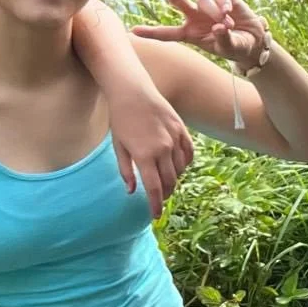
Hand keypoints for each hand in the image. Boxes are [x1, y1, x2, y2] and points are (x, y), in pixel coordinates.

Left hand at [105, 77, 193, 217]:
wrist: (132, 90)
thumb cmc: (120, 119)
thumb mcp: (118, 146)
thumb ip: (126, 170)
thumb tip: (132, 191)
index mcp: (144, 156)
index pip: (154, 189)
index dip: (156, 205)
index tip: (155, 216)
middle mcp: (163, 149)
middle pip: (169, 182)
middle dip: (165, 194)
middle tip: (159, 198)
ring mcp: (174, 138)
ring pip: (180, 169)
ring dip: (174, 179)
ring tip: (166, 182)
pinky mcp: (182, 129)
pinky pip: (189, 154)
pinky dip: (185, 164)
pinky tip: (178, 167)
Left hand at [133, 0, 269, 70]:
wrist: (254, 42)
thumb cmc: (236, 47)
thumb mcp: (229, 49)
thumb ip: (223, 40)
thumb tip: (218, 27)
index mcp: (190, 33)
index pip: (167, 33)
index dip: (151, 33)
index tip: (132, 31)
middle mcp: (195, 16)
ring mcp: (208, 6)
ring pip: (203, 0)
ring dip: (214, 12)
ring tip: (226, 24)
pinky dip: (223, 3)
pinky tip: (229, 12)